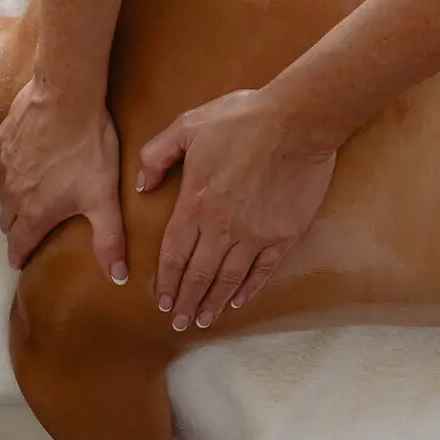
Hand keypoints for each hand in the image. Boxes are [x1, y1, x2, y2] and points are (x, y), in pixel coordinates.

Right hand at [0, 79, 129, 274]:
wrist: (66, 98)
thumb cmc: (87, 149)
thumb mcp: (104, 198)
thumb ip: (109, 239)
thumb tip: (118, 278)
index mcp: (35, 212)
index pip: (19, 245)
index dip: (19, 257)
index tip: (18, 263)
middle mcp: (12, 192)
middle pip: (8, 221)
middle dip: (16, 230)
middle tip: (26, 232)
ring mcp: (5, 164)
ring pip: (4, 190)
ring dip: (14, 198)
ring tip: (29, 197)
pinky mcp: (3, 138)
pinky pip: (5, 161)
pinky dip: (15, 167)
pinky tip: (30, 159)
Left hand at [136, 87, 336, 331]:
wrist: (297, 121)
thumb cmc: (243, 118)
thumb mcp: (188, 125)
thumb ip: (156, 155)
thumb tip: (142, 185)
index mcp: (195, 203)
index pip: (174, 253)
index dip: (166, 281)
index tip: (161, 300)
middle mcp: (222, 226)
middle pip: (198, 274)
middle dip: (185, 301)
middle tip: (179, 322)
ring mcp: (255, 234)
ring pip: (228, 279)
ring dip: (213, 302)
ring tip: (204, 320)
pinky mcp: (283, 234)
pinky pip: (262, 270)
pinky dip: (249, 289)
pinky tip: (239, 301)